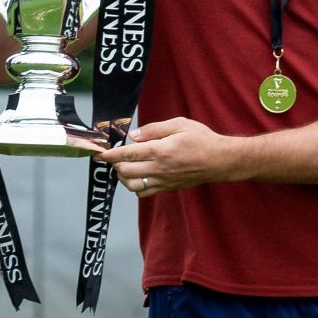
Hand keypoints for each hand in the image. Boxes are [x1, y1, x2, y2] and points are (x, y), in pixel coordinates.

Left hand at [96, 117, 236, 197]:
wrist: (219, 160)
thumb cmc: (201, 139)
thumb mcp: (179, 124)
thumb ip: (154, 129)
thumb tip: (133, 135)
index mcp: (159, 151)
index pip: (127, 154)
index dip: (109, 154)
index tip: (98, 153)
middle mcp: (158, 169)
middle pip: (125, 172)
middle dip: (114, 164)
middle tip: (114, 156)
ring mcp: (162, 181)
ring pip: (131, 186)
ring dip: (123, 177)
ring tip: (124, 166)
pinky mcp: (167, 188)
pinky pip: (143, 193)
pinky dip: (134, 187)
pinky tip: (137, 176)